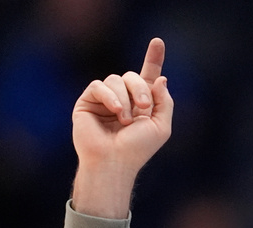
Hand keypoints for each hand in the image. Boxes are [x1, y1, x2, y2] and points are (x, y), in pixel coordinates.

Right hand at [71, 38, 173, 216]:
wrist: (114, 162)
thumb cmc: (137, 149)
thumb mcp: (161, 126)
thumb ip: (164, 101)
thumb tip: (160, 78)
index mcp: (142, 104)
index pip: (148, 76)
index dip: (153, 58)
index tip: (158, 41)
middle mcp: (124, 99)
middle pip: (133, 76)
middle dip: (141, 89)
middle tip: (144, 108)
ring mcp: (105, 99)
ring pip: (116, 79)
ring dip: (125, 99)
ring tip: (126, 120)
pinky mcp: (88, 101)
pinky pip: (99, 85)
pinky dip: (110, 96)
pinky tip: (116, 112)